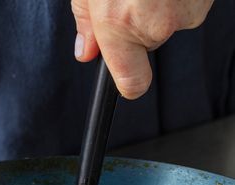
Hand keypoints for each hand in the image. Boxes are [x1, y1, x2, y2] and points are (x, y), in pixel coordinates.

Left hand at [71, 0, 213, 98]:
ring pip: (171, 17)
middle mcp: (155, 22)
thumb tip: (86, 51)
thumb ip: (86, 19)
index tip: (126, 83)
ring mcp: (186, 8)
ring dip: (162, 2)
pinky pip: (190, 0)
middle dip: (141, 20)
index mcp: (119, 22)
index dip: (128, 85)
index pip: (131, 84)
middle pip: (150, 40)